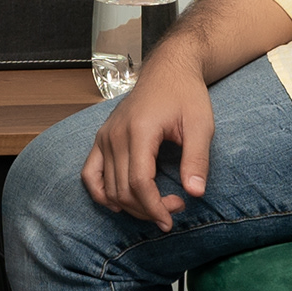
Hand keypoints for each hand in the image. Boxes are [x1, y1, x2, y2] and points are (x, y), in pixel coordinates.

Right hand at [83, 49, 214, 229]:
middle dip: (148, 208)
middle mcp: (115, 135)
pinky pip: (90, 174)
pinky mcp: (102, 138)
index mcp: (139, 130)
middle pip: (123, 189)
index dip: (155, 207)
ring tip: (157, 204)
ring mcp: (105, 137)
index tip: (171, 219)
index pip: (139, 182)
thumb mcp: (201, 125)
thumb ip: (197, 159)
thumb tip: (195, 192)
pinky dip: (102, 194)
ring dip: (131, 206)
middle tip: (175, 207)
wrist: (168, 70)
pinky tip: (120, 203)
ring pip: (108, 187)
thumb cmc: (186, 94)